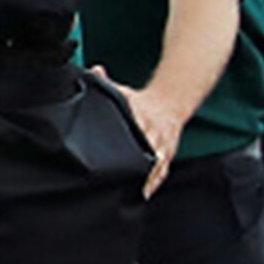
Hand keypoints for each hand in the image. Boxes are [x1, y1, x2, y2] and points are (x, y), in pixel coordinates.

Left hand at [95, 66, 182, 194]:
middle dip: (136, 167)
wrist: (170, 104)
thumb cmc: (139, 101)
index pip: (134, 132)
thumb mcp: (123, 92)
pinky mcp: (168, 156)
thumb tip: (94, 69)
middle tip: (121, 182)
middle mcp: (154, 134)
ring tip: (132, 193)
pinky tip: (143, 194)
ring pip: (156, 166)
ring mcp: (163, 146)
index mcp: (141, 118)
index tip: (120, 158)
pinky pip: (162, 173)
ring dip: (145, 179)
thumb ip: (105, 82)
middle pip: (145, 153)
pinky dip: (154, 183)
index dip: (128, 146)